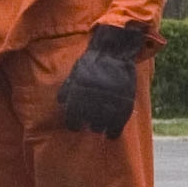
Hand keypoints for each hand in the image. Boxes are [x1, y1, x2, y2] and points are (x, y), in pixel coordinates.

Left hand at [56, 22, 145, 139]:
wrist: (113, 52)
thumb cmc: (91, 63)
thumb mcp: (74, 74)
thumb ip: (66, 90)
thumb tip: (63, 105)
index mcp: (79, 93)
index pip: (72, 119)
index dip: (73, 124)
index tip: (76, 125)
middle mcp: (94, 99)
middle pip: (88, 124)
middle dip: (88, 123)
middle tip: (90, 120)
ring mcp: (110, 101)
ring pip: (101, 126)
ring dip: (99, 126)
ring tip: (100, 123)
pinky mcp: (125, 103)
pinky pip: (118, 125)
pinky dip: (113, 132)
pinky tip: (111, 134)